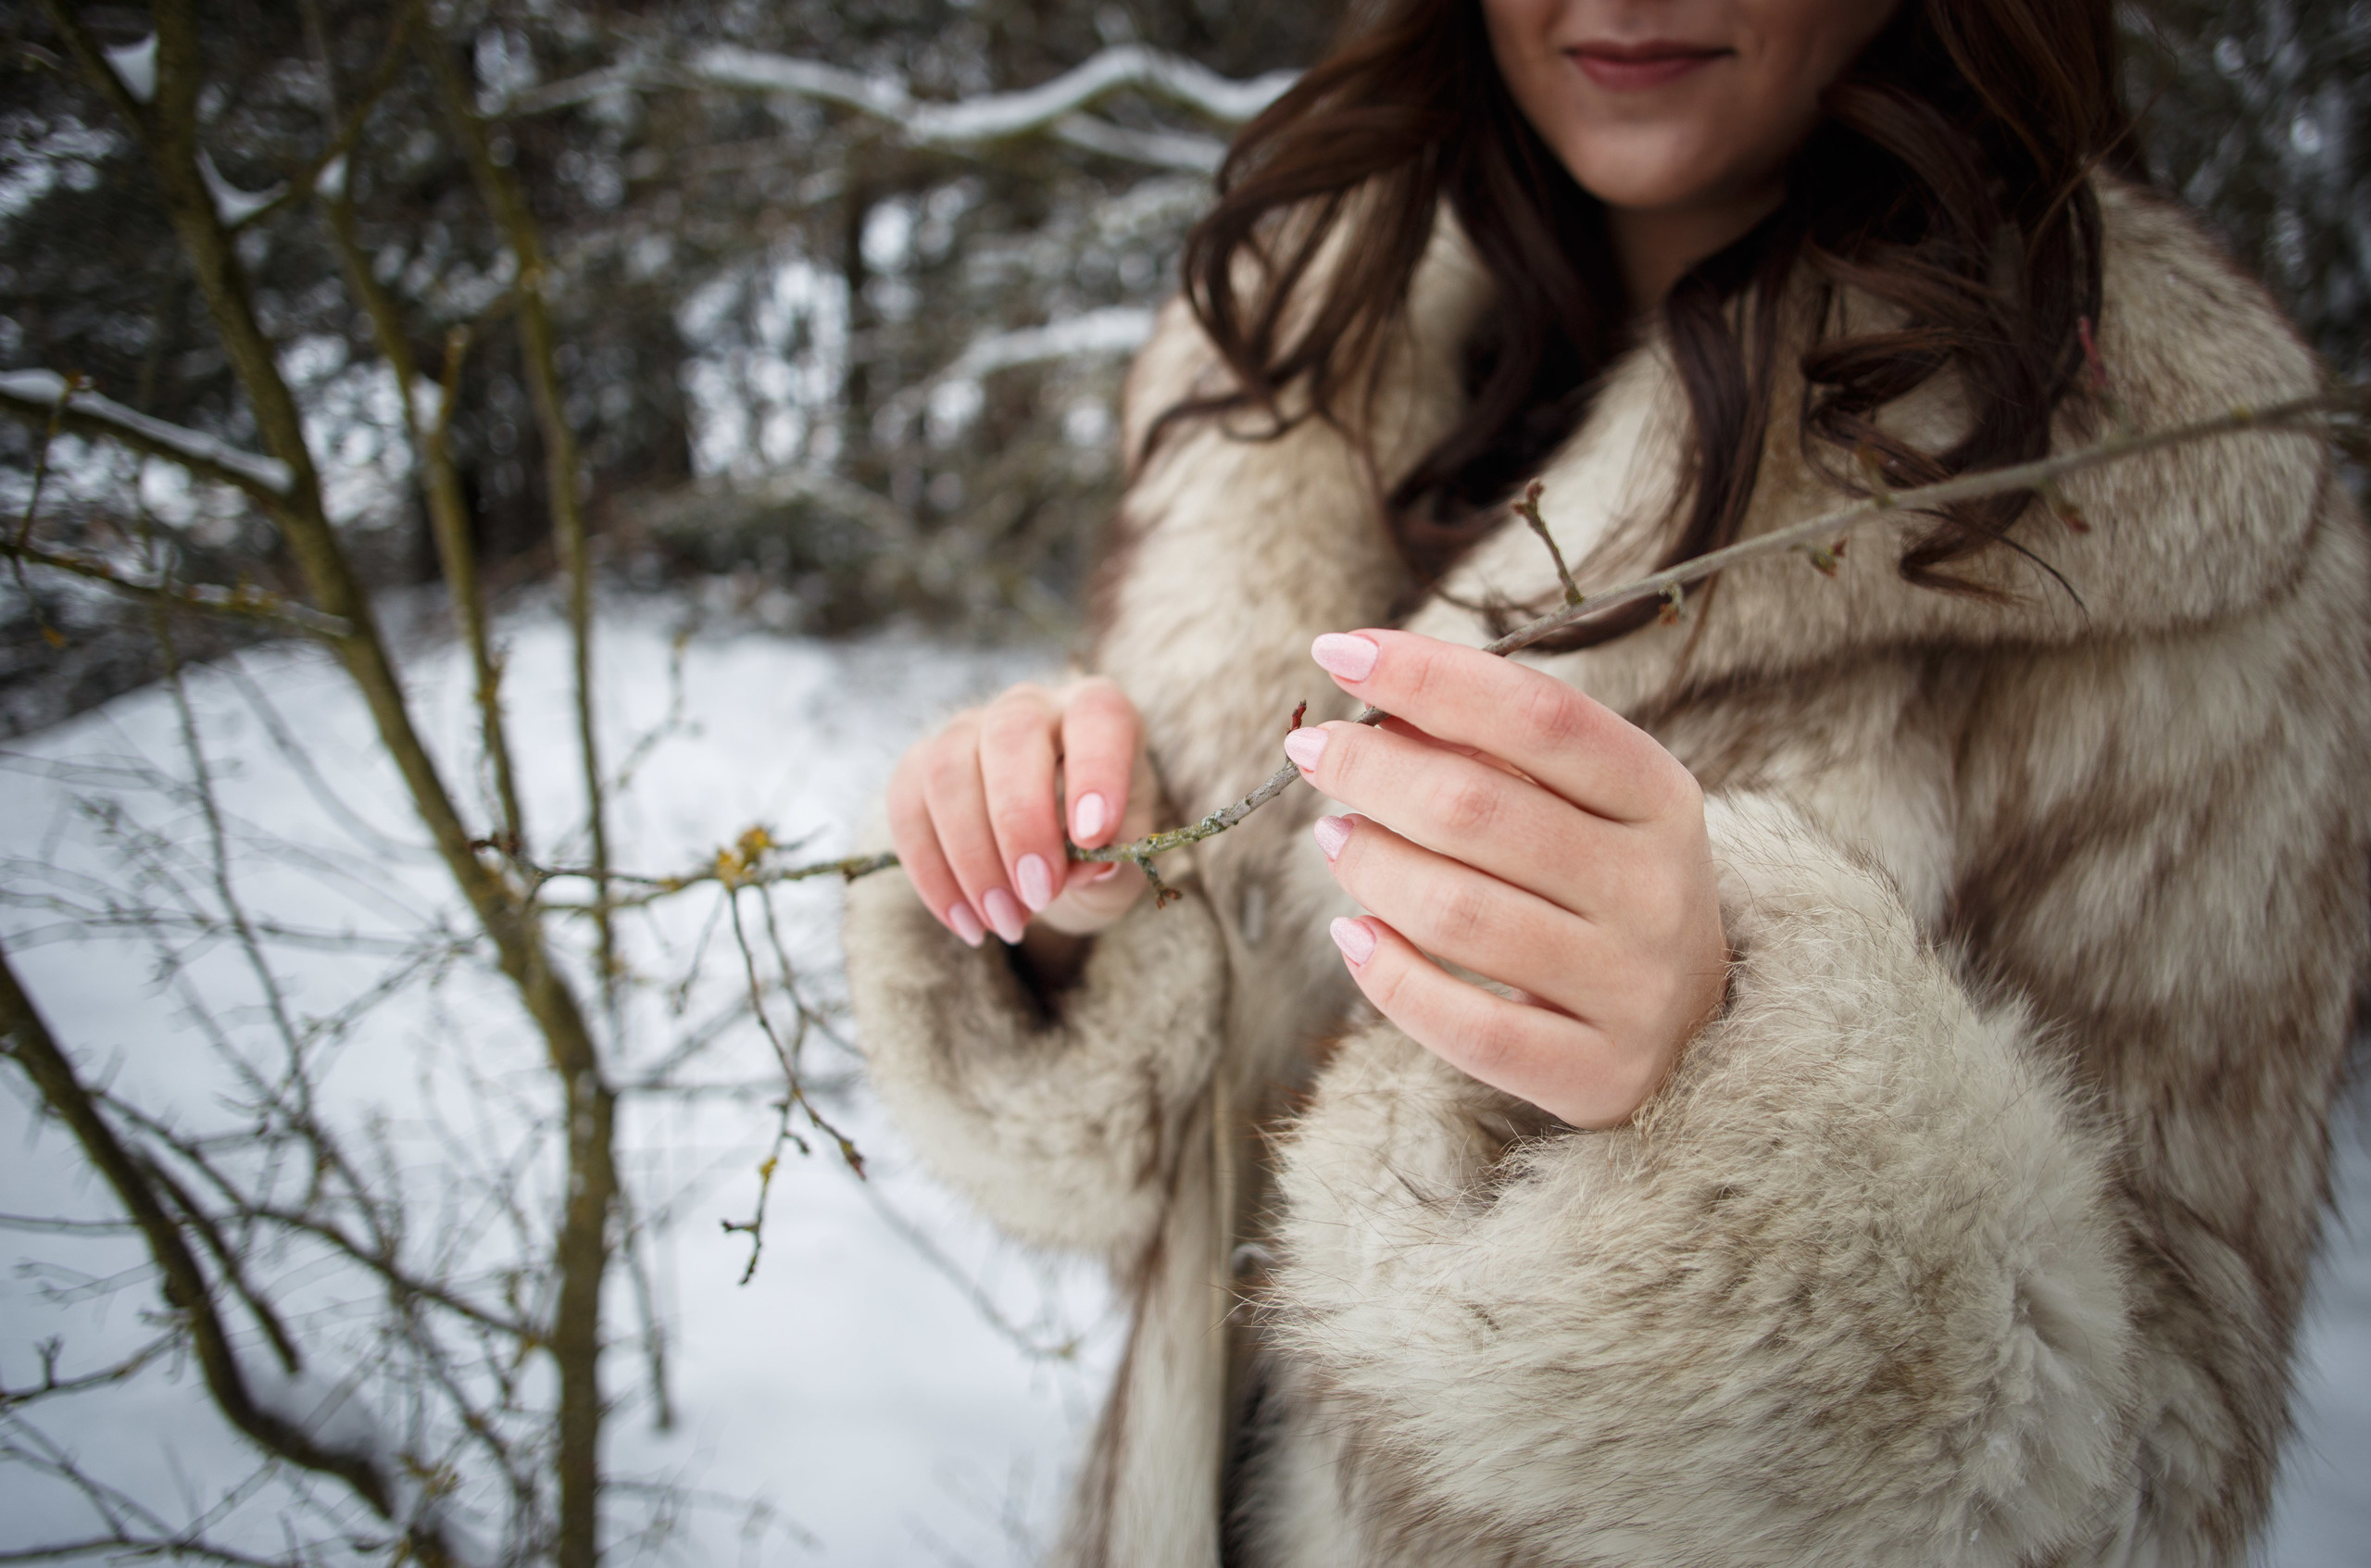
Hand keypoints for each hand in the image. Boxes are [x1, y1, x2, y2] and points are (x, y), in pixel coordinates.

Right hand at [888, 677, 1155, 948]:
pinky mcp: (919, 766)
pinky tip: (966, 922)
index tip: (1092, 837)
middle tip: (1040, 895)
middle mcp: (1029, 707)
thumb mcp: (1126, 853)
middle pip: (1010, 735)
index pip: (1096, 716)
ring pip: (948, 770)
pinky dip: (932, 874)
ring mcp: (967, 730)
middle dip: (1021, 823)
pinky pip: (907, 809)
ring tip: (1005, 921)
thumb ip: (1117, 854)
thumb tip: (1086, 866)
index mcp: (1096, 711)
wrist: (1054, 858)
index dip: (1095, 771)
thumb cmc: (1100, 845)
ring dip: (972, 858)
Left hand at [1283, 629, 1726, 1128]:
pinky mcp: (1597, 1075)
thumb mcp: (1583, 805)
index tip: (1339, 650)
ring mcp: (1633, 988)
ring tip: (1332, 836)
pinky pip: (1465, 1025)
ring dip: (1369, 865)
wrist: (1694, 1034)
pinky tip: (1352, 934)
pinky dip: (1390, 975)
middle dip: (1372, 769)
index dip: (1431, 676)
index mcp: (1662, 798)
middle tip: (1313, 752)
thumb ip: (1495, 751)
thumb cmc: (1602, 888)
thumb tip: (1378, 697)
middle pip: (1480, 810)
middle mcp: (1657, 890)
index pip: (1539, 716)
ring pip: (1458, 914)